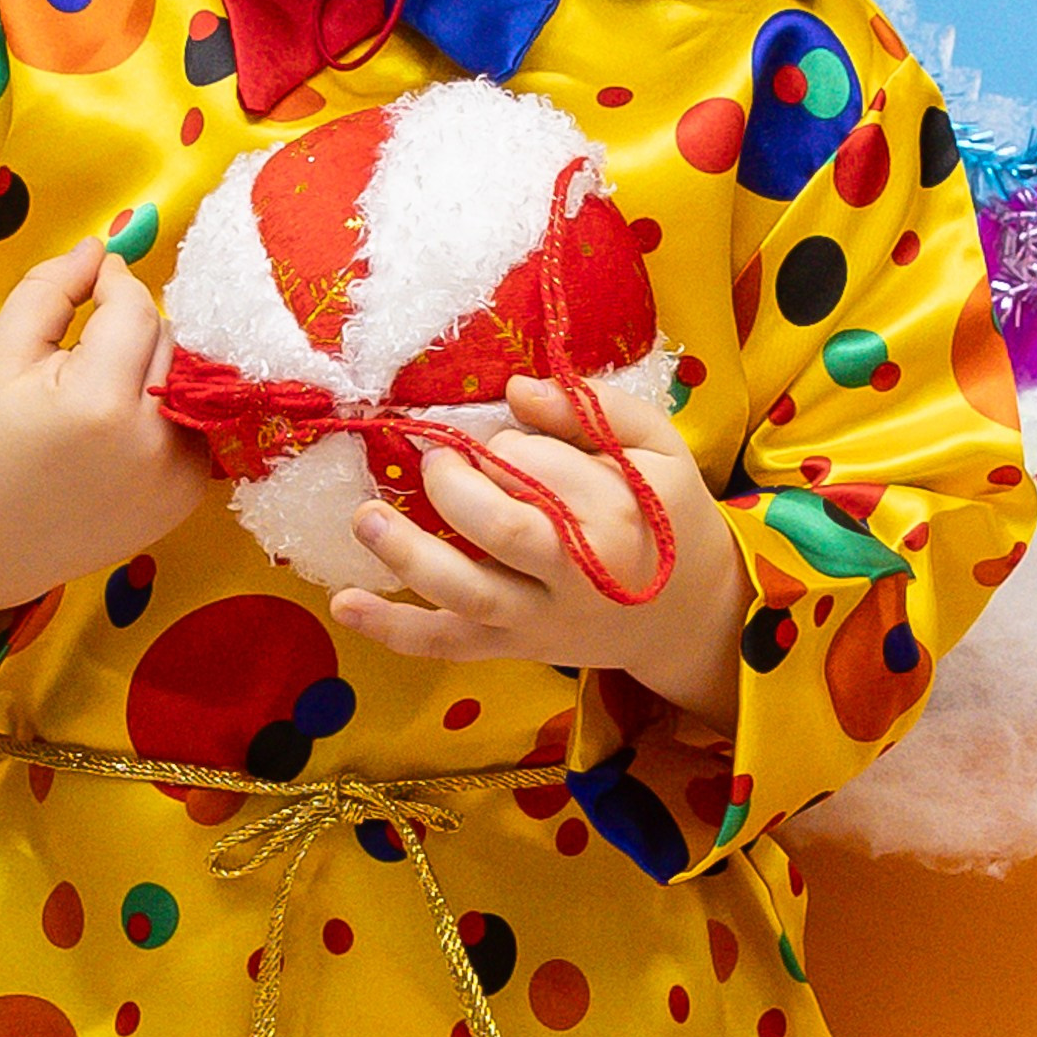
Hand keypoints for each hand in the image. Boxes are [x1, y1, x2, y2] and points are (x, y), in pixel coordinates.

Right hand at [0, 240, 209, 628]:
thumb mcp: (1, 355)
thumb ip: (49, 288)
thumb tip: (102, 247)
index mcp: (99, 404)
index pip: (137, 309)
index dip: (114, 285)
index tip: (93, 285)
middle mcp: (151, 442)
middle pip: (168, 338)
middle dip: (130, 330)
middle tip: (82, 355)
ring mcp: (178, 474)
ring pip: (188, 375)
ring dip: (153, 367)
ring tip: (99, 395)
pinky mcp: (190, 494)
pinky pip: (194, 418)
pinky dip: (165, 409)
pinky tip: (122, 431)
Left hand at [329, 373, 744, 730]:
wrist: (692, 614)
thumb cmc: (668, 515)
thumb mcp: (658, 447)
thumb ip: (593, 409)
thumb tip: (515, 389)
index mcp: (617, 515)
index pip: (539, 469)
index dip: (506, 446)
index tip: (505, 442)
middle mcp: (578, 576)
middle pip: (501, 528)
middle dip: (455, 485)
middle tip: (440, 458)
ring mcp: (541, 620)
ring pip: (467, 593)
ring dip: (406, 555)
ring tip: (364, 515)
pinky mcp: (514, 648)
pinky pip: (449, 645)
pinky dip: (394, 629)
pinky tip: (344, 604)